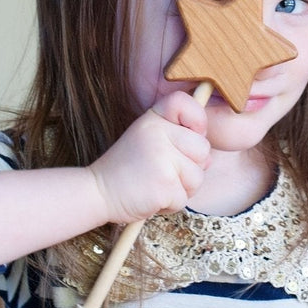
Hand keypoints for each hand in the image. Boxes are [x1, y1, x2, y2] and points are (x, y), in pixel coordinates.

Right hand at [88, 92, 210, 222]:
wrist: (98, 192)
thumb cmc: (126, 169)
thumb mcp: (148, 140)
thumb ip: (177, 139)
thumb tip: (209, 157)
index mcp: (153, 119)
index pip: (186, 103)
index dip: (197, 120)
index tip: (187, 134)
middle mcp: (158, 133)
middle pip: (203, 149)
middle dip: (190, 167)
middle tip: (163, 172)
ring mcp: (162, 158)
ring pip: (197, 177)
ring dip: (181, 189)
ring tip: (156, 184)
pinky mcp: (165, 184)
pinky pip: (185, 198)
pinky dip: (171, 204)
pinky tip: (151, 197)